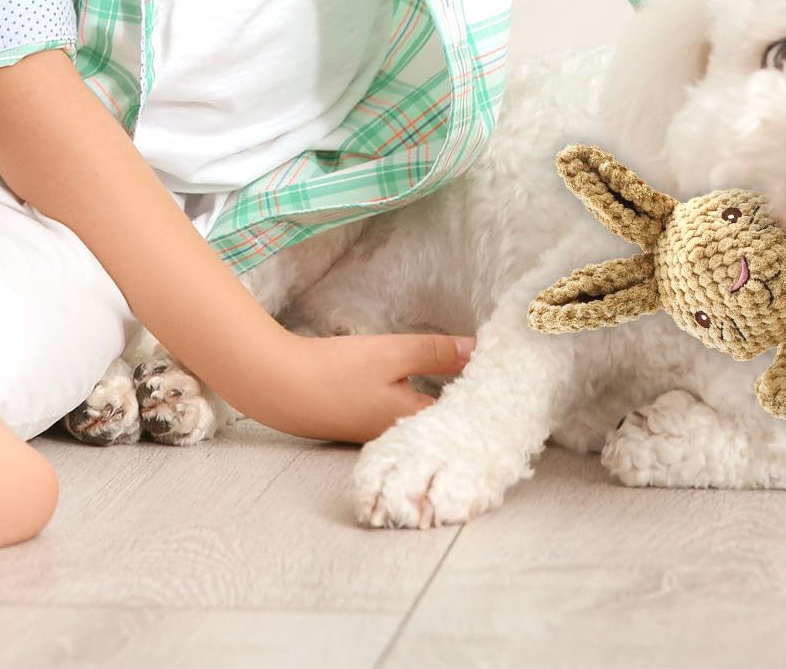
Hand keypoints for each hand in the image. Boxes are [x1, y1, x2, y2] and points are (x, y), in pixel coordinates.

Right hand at [253, 331, 476, 443]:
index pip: (460, 414)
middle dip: (464, 402)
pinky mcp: (359, 422)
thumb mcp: (392, 353)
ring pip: (419, 418)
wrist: (280, 388)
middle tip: (491, 379)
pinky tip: (419, 384)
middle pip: (441, 420)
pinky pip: (399, 415)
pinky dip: (415, 400)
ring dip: (440, 401)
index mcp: (413, 421)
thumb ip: (435, 353)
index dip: (482, 398)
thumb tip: (478, 351)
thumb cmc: (337, 372)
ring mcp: (376, 431)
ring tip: (465, 379)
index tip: (505, 381)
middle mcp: (398, 434)